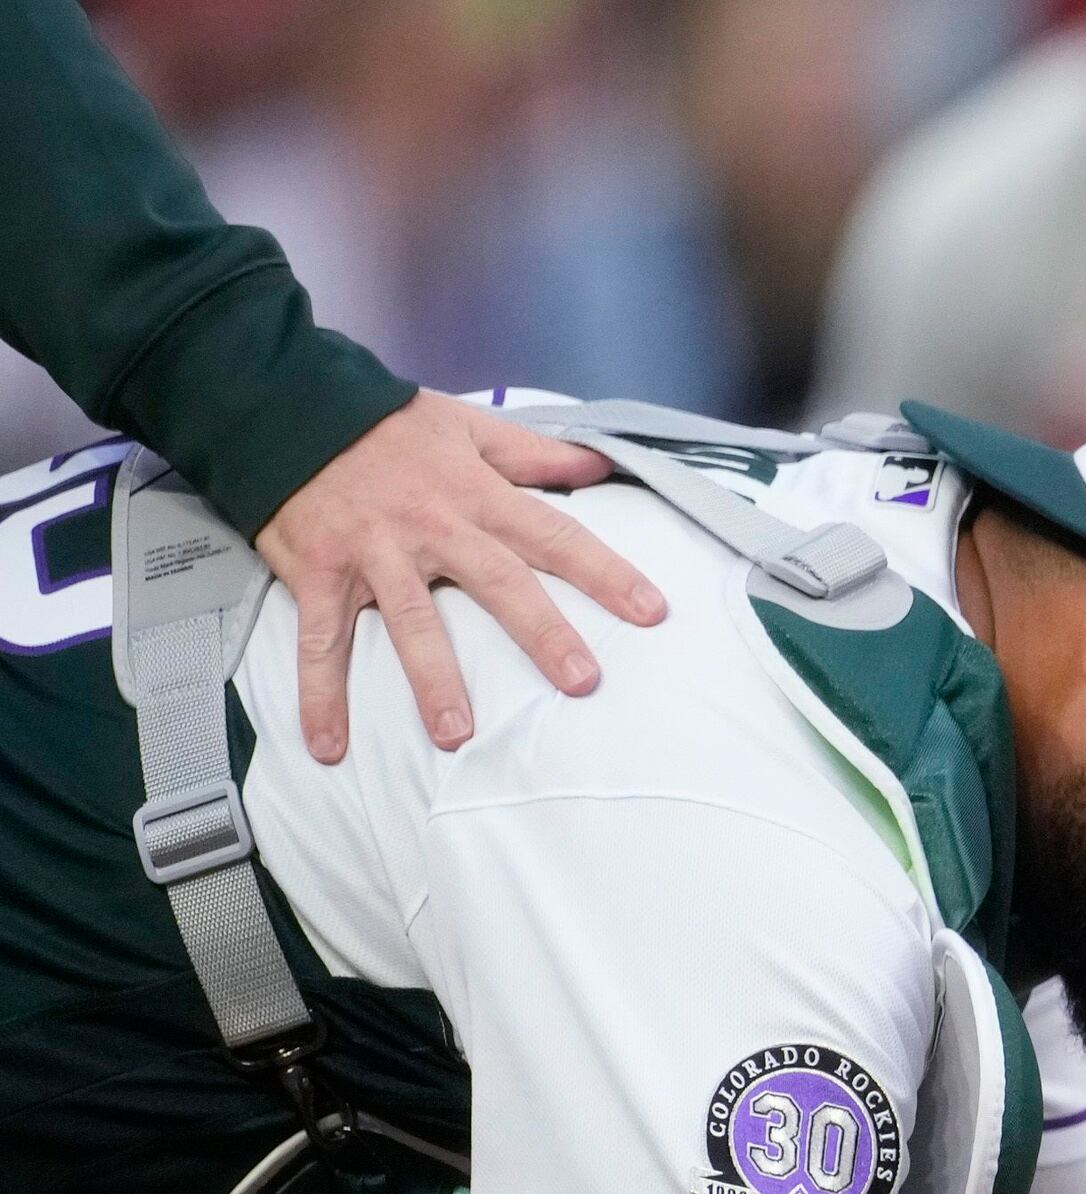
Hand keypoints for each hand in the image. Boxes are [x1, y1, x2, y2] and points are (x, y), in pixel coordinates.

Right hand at [259, 393, 670, 759]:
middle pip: (497, 582)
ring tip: (458, 734)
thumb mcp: (465, 425)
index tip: (651, 612)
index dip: (604, 572)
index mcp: (474, 494)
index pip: (553, 534)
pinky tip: (329, 745)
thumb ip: (534, 454)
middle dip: (540, 632)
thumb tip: (601, 464)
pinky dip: (320, 694)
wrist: (282, 404)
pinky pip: (320, 641)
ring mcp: (373, 554)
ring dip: (433, 680)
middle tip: (581, 682)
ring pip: (410, 621)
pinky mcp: (319, 574)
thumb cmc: (383, 423)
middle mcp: (430, 527)